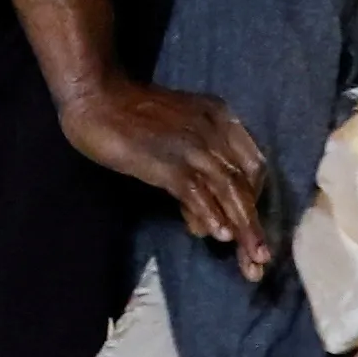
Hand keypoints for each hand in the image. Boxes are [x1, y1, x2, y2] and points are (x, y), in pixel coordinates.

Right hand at [56, 73, 273, 280]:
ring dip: (242, 227)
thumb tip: (208, 224)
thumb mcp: (175, 143)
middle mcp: (213, 130)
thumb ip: (194, 180)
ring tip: (251, 259)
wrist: (96, 97)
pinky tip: (218, 236)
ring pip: (228, 189)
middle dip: (254, 223)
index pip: (252, 166)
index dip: (255, 200)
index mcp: (220, 118)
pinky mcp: (167, 161)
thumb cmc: (131, 118)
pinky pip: (196, 191)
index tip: (251, 230)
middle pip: (245, 182)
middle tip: (261, 258)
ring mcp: (191, 145)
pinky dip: (210, 214)